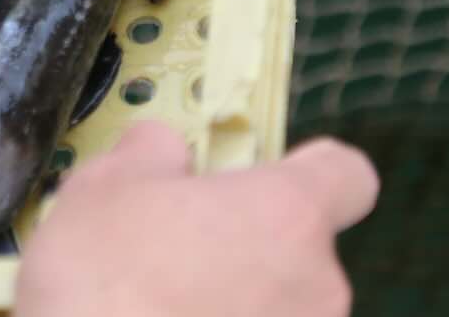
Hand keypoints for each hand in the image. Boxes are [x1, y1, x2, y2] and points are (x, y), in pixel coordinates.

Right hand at [14, 122, 376, 316]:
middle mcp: (316, 285)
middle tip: (178, 251)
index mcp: (286, 213)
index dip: (307, 170)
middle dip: (247, 246)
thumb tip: (165, 148)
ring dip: (238, 303)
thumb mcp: (102, 186)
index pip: (346, 175)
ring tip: (164, 306)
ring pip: (281, 307)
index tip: (260, 178)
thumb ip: (152, 151)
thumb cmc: (101, 285)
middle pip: (301, 248)